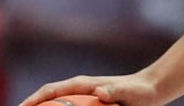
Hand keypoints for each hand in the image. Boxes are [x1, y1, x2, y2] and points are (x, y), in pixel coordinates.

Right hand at [17, 73, 159, 105]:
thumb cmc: (139, 91)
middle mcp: (77, 90)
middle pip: (47, 99)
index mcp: (82, 84)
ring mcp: (81, 98)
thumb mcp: (129, 92)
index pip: (51, 90)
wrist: (150, 90)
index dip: (33, 100)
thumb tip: (99, 92)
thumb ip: (115, 91)